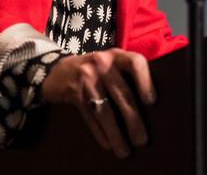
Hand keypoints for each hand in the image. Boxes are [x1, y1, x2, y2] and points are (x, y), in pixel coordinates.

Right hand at [40, 48, 155, 157]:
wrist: (56, 70)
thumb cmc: (94, 71)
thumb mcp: (109, 65)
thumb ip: (125, 77)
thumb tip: (150, 109)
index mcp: (116, 55)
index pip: (135, 62)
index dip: (145, 81)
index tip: (151, 102)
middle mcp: (102, 63)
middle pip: (122, 94)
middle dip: (133, 121)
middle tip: (142, 141)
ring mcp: (86, 78)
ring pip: (105, 110)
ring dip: (116, 134)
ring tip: (124, 151)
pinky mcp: (73, 93)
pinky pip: (90, 117)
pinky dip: (100, 133)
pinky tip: (107, 145)